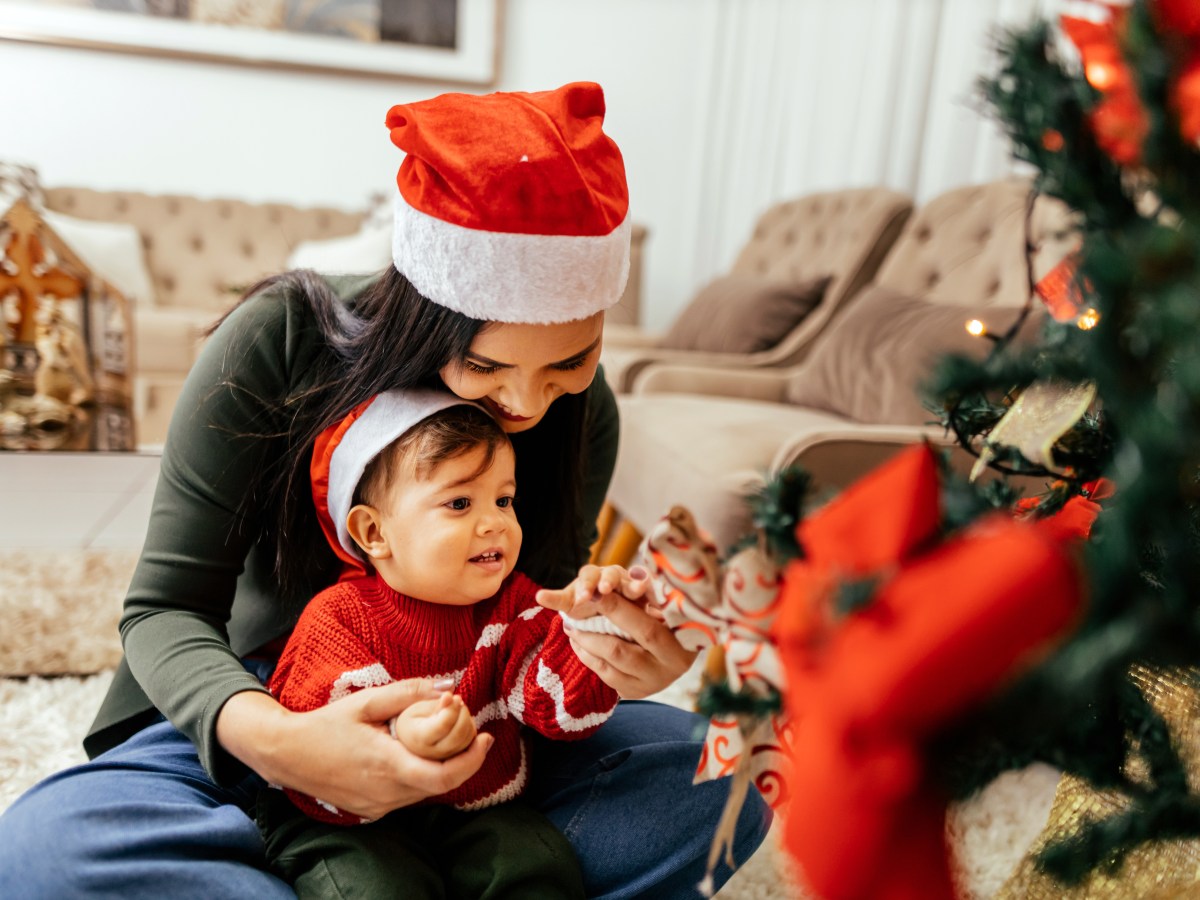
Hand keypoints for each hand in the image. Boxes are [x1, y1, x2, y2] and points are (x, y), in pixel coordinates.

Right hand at [217, 679, 492, 819]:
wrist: (286, 754)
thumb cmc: (325, 724)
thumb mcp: (366, 701)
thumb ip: (409, 693)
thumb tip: (448, 687)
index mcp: (387, 765)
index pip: (444, 776)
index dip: (471, 760)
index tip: (485, 737)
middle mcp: (385, 793)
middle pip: (440, 785)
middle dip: (463, 760)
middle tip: (473, 734)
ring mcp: (377, 806)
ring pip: (424, 792)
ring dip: (442, 769)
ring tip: (448, 741)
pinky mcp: (370, 811)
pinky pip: (407, 796)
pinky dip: (420, 778)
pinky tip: (417, 756)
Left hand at [540, 566, 694, 698]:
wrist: (679, 649)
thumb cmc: (671, 615)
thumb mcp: (668, 604)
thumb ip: (654, 594)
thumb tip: (635, 573)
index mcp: (683, 645)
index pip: (646, 629)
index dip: (618, 610)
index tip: (597, 592)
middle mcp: (669, 668)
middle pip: (622, 650)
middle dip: (594, 629)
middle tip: (574, 611)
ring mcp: (652, 683)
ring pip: (611, 663)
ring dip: (586, 643)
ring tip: (571, 626)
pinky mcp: (637, 691)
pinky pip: (607, 676)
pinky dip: (589, 657)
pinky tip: (578, 642)